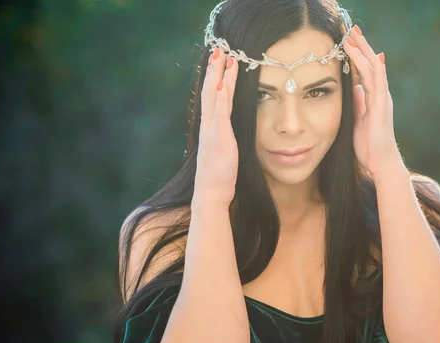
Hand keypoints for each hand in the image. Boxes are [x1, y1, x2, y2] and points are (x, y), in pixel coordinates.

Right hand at [192, 48, 238, 208]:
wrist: (210, 194)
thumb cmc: (219, 178)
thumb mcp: (224, 153)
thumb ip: (225, 140)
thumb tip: (231, 134)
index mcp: (210, 129)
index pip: (211, 98)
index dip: (215, 79)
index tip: (220, 62)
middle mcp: (208, 126)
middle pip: (209, 91)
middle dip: (215, 70)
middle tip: (219, 49)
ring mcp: (212, 131)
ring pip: (213, 97)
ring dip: (218, 76)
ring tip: (223, 56)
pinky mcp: (219, 138)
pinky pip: (219, 113)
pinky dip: (220, 96)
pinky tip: (222, 82)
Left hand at [343, 26, 403, 181]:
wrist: (380, 163)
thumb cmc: (369, 146)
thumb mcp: (358, 120)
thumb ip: (358, 103)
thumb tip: (354, 88)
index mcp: (373, 98)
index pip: (365, 71)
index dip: (357, 54)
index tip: (348, 40)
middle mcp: (380, 95)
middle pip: (371, 64)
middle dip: (361, 46)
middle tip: (351, 29)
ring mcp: (383, 99)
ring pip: (374, 68)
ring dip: (363, 51)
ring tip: (352, 36)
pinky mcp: (382, 106)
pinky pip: (379, 82)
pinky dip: (373, 67)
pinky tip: (369, 55)